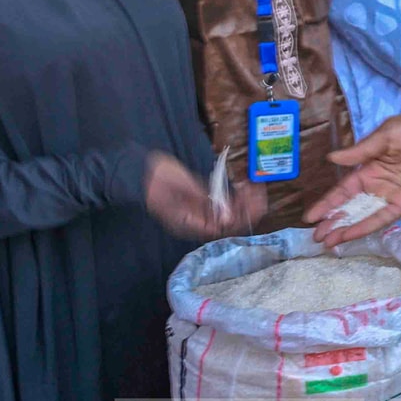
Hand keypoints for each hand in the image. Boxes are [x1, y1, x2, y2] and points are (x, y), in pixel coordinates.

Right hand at [142, 151, 264, 239]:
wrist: (141, 172)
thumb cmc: (157, 180)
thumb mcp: (181, 188)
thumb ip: (203, 201)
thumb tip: (226, 216)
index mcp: (190, 224)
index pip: (222, 228)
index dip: (240, 218)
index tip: (253, 205)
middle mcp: (197, 221)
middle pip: (229, 222)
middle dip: (247, 209)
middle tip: (259, 194)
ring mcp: (200, 211)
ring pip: (228, 212)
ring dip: (244, 202)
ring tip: (255, 188)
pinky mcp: (201, 200)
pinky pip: (222, 202)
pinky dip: (235, 195)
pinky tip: (244, 185)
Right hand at [304, 111, 400, 246]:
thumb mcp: (387, 134)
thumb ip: (361, 151)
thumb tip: (331, 159)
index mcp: (370, 165)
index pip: (343, 189)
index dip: (327, 202)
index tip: (309, 217)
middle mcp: (378, 184)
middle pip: (350, 206)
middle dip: (332, 221)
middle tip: (315, 236)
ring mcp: (392, 196)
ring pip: (363, 216)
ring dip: (345, 228)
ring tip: (326, 242)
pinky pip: (383, 219)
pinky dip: (366, 227)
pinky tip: (349, 235)